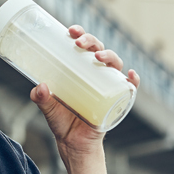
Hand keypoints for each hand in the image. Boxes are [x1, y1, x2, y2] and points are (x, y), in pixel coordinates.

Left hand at [30, 25, 140, 155]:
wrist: (73, 143)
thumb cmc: (61, 120)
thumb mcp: (48, 108)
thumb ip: (41, 98)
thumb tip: (40, 87)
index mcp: (78, 69)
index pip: (82, 46)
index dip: (80, 34)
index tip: (71, 30)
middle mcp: (95, 74)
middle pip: (99, 50)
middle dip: (91, 41)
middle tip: (79, 42)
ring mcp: (107, 86)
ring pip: (114, 64)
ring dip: (110, 56)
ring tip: (98, 57)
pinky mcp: (117, 101)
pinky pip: (129, 88)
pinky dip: (133, 81)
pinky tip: (130, 76)